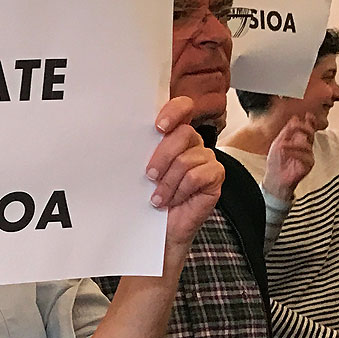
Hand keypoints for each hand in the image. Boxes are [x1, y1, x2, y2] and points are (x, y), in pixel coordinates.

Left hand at [146, 96, 224, 267]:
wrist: (158, 230)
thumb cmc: (149, 198)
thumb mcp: (141, 171)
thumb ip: (142, 151)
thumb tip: (123, 138)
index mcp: (174, 135)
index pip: (182, 107)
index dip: (174, 111)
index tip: (158, 127)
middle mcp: (193, 144)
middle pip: (183, 134)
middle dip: (162, 156)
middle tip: (149, 176)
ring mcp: (206, 160)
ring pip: (188, 159)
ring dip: (168, 182)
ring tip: (158, 198)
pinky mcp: (215, 177)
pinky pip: (199, 175)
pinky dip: (181, 190)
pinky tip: (174, 201)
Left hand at [263, 112, 316, 201]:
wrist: (274, 178)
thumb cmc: (276, 162)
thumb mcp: (278, 143)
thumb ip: (286, 131)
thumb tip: (295, 118)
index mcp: (298, 140)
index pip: (307, 129)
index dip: (310, 121)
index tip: (308, 115)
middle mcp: (305, 147)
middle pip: (310, 134)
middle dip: (305, 128)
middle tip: (297, 126)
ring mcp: (307, 156)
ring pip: (307, 145)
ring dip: (294, 144)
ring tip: (283, 145)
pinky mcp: (308, 165)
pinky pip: (306, 157)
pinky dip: (295, 153)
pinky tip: (287, 152)